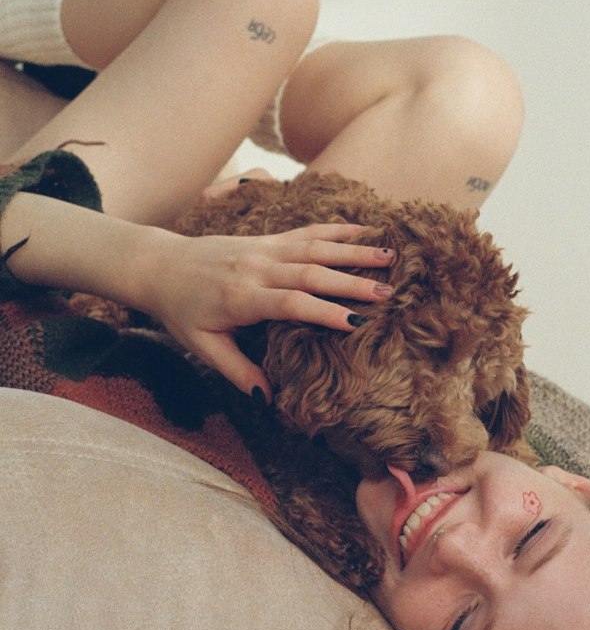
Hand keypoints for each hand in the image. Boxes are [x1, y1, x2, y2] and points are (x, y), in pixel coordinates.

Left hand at [141, 220, 393, 395]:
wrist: (159, 266)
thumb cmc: (181, 311)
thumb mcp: (203, 347)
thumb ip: (238, 371)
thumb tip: (269, 399)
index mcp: (242, 298)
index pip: (290, 303)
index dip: (325, 312)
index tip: (358, 324)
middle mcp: (257, 268)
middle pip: (311, 273)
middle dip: (352, 281)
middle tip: (388, 292)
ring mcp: (263, 249)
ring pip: (315, 247)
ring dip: (354, 251)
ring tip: (390, 255)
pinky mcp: (266, 239)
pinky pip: (305, 231)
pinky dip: (336, 230)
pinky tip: (364, 230)